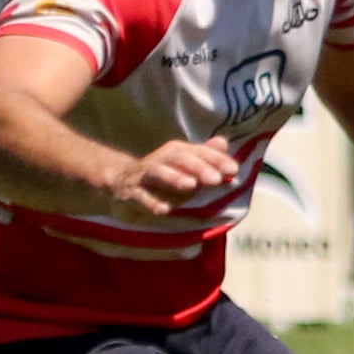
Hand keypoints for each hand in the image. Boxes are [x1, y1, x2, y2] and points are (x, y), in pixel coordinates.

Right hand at [109, 137, 240, 219]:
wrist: (121, 179)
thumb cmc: (163, 173)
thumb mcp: (184, 162)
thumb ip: (205, 155)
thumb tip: (223, 143)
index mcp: (176, 152)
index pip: (199, 152)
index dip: (216, 160)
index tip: (233, 170)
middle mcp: (161, 159)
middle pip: (180, 159)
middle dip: (199, 168)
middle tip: (216, 179)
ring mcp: (144, 174)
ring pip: (158, 172)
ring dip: (174, 178)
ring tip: (191, 185)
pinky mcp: (131, 190)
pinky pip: (140, 195)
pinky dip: (151, 202)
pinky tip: (164, 209)